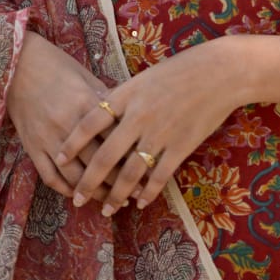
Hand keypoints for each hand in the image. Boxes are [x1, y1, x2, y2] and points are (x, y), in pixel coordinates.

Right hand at [5, 31, 119, 201]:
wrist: (15, 64)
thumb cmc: (55, 65)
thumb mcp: (85, 76)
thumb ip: (105, 99)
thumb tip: (128, 118)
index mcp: (86, 105)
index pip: (114, 138)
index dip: (132, 157)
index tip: (148, 168)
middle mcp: (67, 125)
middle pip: (97, 163)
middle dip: (118, 182)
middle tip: (135, 194)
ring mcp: (48, 139)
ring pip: (74, 176)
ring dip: (93, 193)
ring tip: (110, 203)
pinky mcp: (31, 147)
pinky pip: (49, 176)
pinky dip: (64, 190)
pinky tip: (78, 196)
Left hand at [55, 37, 244, 215]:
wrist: (219, 72)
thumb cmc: (181, 70)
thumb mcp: (144, 77)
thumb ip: (123, 98)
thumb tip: (100, 115)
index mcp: (126, 95)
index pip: (89, 122)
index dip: (72, 143)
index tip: (60, 158)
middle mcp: (138, 116)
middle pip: (105, 155)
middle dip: (88, 181)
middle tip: (76, 198)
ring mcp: (160, 133)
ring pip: (130, 173)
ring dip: (115, 195)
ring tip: (106, 209)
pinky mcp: (181, 146)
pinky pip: (158, 176)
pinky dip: (147, 193)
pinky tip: (140, 203)